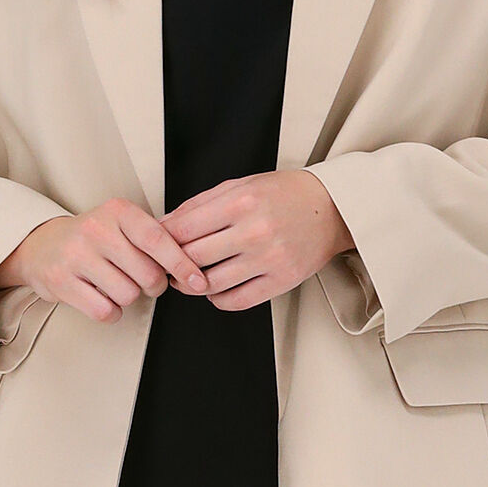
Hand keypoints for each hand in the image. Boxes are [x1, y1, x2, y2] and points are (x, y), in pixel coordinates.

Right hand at [0, 198, 210, 320]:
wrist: (42, 246)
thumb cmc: (94, 239)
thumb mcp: (122, 225)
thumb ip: (155, 238)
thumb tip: (195, 267)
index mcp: (117, 211)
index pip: (158, 239)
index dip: (182, 264)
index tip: (198, 281)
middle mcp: (96, 229)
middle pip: (147, 274)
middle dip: (153, 285)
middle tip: (142, 280)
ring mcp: (75, 256)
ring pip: (128, 295)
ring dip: (128, 297)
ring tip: (114, 284)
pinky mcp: (61, 282)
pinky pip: (105, 311)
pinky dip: (110, 312)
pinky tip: (101, 298)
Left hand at [166, 167, 353, 311]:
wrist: (330, 208)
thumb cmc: (284, 194)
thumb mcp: (240, 185)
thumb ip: (200, 204)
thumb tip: (165, 224)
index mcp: (240, 202)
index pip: (183, 229)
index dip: (162, 240)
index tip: (157, 245)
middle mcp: (253, 231)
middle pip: (193, 258)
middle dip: (173, 264)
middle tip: (167, 264)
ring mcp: (268, 259)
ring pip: (210, 284)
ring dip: (192, 285)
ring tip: (189, 278)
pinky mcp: (281, 281)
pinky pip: (236, 301)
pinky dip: (218, 299)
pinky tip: (215, 289)